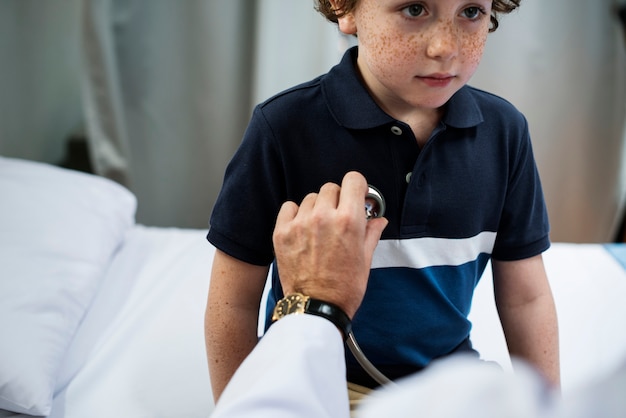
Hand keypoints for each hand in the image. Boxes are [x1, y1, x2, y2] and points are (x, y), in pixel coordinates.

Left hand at [272, 171, 387, 318]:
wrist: (316, 308)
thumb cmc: (343, 288)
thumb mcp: (365, 260)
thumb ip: (371, 233)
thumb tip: (378, 219)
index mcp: (349, 221)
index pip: (353, 180)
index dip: (356, 187)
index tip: (356, 195)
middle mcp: (323, 217)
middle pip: (331, 187)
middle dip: (338, 199)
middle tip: (338, 217)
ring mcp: (300, 224)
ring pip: (311, 198)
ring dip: (317, 208)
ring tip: (320, 228)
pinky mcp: (282, 232)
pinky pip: (289, 207)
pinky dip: (296, 213)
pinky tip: (303, 229)